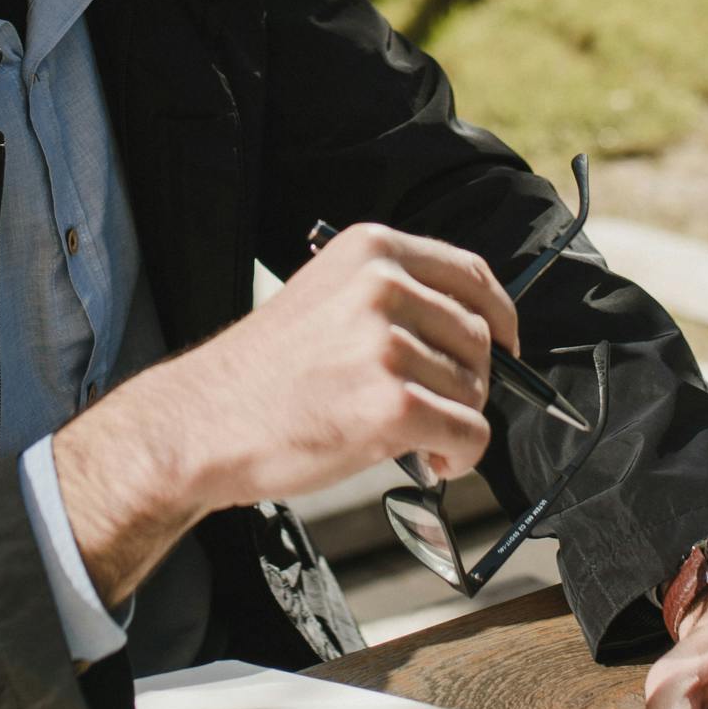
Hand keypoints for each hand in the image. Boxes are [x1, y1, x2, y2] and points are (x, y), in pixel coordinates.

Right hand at [52, 224, 516, 603]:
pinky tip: (429, 459)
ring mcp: (388, 344)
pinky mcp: (394, 404)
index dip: (499, 315)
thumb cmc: (262, 374)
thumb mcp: (326, 297)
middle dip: (467, 382)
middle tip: (428, 410)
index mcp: (370, 249)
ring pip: (476, 391)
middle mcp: (383, 285)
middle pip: (479, 338)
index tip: (506, 345)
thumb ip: (394, 300)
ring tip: (408, 435)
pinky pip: (470, 434)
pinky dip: (460, 456)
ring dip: (454, 422)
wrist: (201, 423)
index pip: (470, 274)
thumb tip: (473, 335)